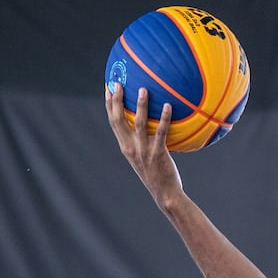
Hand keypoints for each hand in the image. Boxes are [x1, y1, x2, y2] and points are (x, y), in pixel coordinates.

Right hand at [105, 83, 183, 208]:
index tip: (108, 88)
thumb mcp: (143, 157)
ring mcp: (144, 150)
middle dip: (117, 100)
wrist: (165, 193)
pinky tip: (168, 106)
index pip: (113, 122)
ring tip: (144, 89)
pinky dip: (164, 118)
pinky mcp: (158, 153)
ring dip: (141, 105)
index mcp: (125, 147)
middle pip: (119, 120)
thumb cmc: (156, 174)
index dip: (109, 105)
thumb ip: (141, 142)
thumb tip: (148, 124)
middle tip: (118, 83)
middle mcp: (131, 147)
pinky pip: (161, 132)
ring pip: (140, 123)